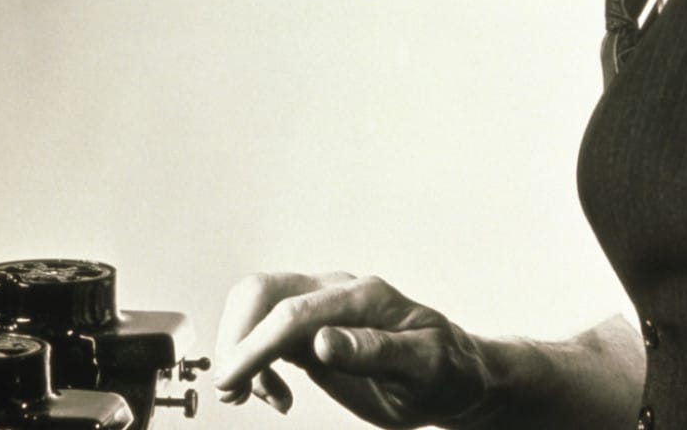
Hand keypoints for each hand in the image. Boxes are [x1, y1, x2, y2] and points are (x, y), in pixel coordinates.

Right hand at [210, 271, 492, 428]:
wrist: (454, 374)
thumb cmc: (446, 372)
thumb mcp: (424, 367)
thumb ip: (375, 351)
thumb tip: (323, 341)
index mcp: (364, 298)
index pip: (293, 312)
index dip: (255, 345)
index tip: (231, 380)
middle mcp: (337, 291)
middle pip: (262, 294)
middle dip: (236, 340)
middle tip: (232, 391)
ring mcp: (321, 305)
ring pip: (256, 306)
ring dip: (239, 348)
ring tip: (247, 395)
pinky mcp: (311, 326)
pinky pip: (265, 329)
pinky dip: (254, 359)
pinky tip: (274, 393)